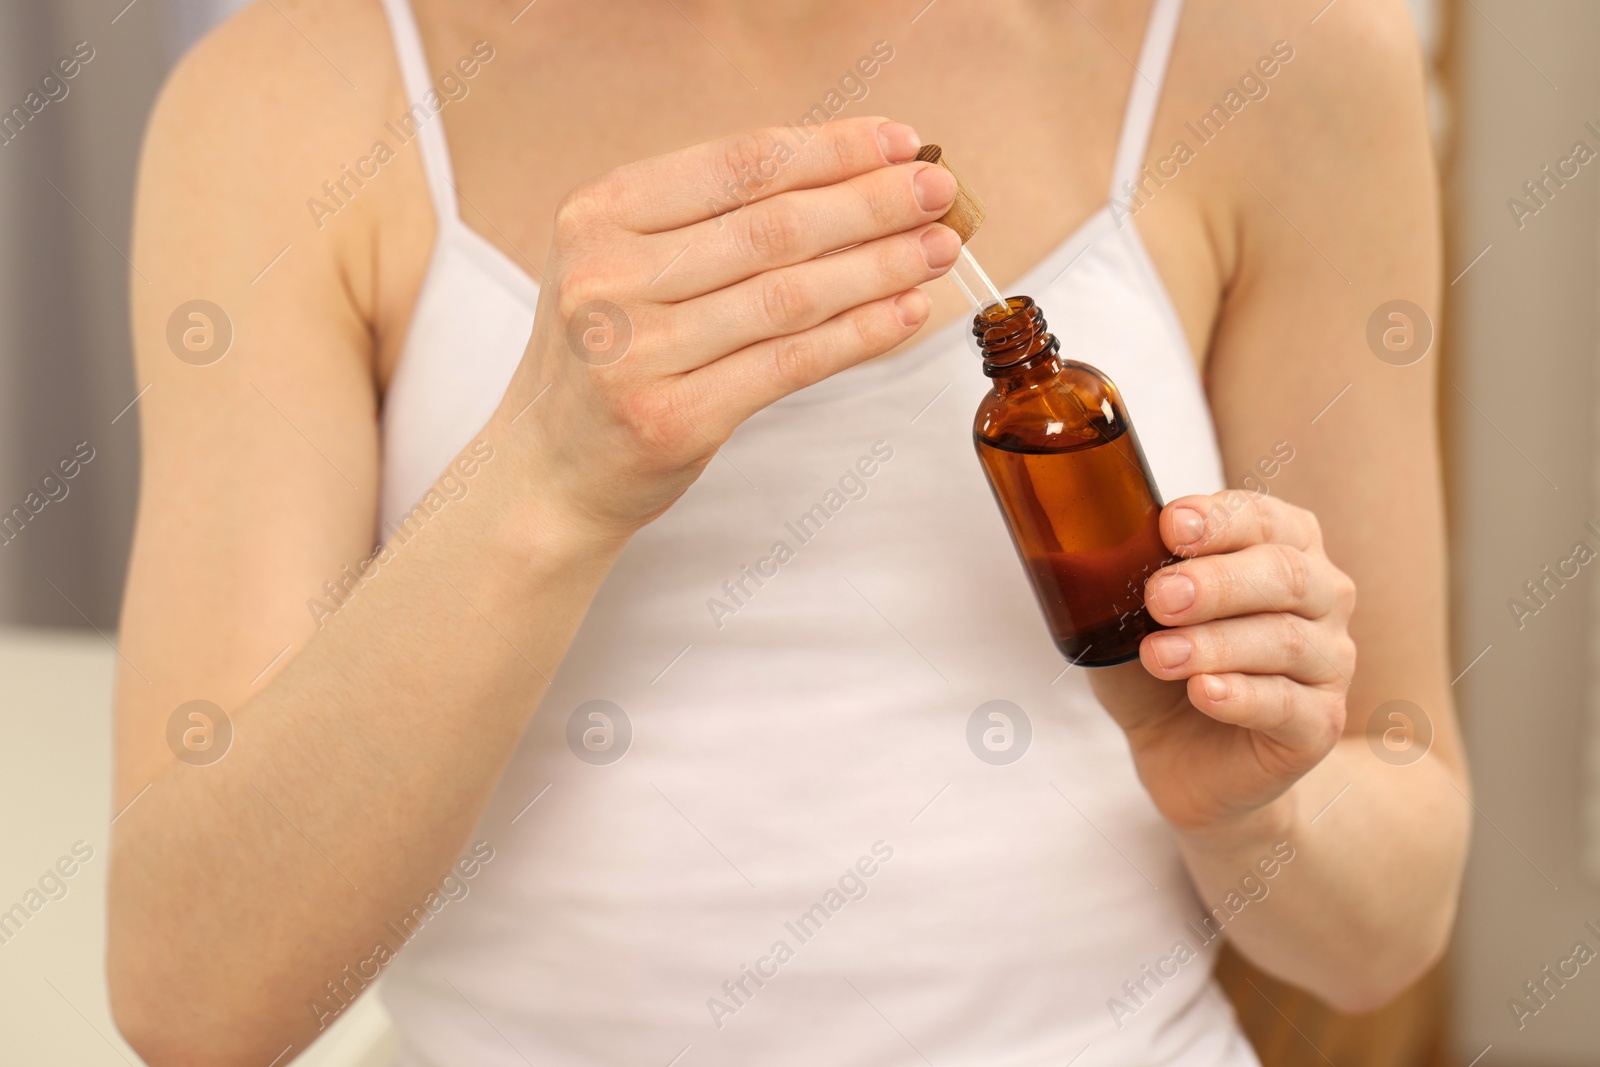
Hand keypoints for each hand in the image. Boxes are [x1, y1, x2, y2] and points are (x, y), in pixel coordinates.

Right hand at [491, 117, 960, 540]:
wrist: (551, 468)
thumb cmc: (609, 352)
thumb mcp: (627, 262)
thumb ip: (712, 219)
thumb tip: (855, 178)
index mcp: (597, 215)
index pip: (738, 165)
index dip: (831, 150)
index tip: (901, 142)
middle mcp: (605, 278)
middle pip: (772, 227)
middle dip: (872, 203)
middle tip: (941, 191)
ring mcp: (635, 353)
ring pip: (789, 296)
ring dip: (879, 267)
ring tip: (937, 247)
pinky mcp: (672, 419)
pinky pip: (790, 365)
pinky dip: (858, 334)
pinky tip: (905, 311)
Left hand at [1088, 491, 1356, 836]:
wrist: (1180, 756)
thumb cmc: (1163, 667)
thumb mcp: (1132, 613)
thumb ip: (1123, 575)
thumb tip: (1082, 541)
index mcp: (1284, 547)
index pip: (1265, 519)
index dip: (1220, 520)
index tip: (1170, 527)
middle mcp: (1321, 597)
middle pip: (1284, 575)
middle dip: (1216, 582)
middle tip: (1158, 598)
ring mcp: (1330, 662)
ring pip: (1285, 641)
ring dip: (1214, 644)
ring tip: (1158, 655)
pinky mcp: (1319, 724)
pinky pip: (1288, 706)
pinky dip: (1241, 696)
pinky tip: (1203, 692)